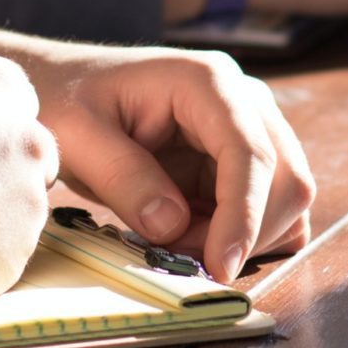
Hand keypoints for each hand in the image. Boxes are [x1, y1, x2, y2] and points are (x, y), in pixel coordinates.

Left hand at [0, 34, 315, 283]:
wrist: (61, 86)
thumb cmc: (66, 99)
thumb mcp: (78, 136)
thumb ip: (125, 178)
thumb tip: (173, 225)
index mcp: (207, 81)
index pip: (250, 152)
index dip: (243, 215)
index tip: (220, 266)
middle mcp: (242, 99)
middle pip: (286, 177)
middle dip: (246, 232)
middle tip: (181, 258)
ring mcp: (247, 127)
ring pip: (284, 197)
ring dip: (242, 236)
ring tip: (176, 241)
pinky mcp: (239, 158)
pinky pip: (267, 206)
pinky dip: (242, 235)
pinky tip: (194, 236)